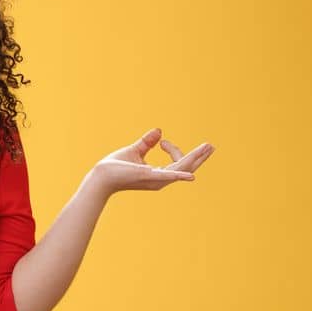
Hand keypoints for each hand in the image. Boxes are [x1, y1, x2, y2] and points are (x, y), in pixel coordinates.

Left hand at [87, 127, 214, 194]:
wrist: (100, 176)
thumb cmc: (114, 167)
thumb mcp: (134, 151)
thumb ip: (147, 143)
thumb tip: (159, 131)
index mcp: (158, 174)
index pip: (176, 162)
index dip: (174, 149)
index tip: (162, 142)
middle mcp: (160, 179)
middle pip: (186, 167)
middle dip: (199, 156)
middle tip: (211, 146)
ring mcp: (156, 179)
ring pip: (182, 168)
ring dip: (196, 157)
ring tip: (209, 147)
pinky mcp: (148, 177)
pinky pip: (168, 176)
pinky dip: (180, 175)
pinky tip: (191, 176)